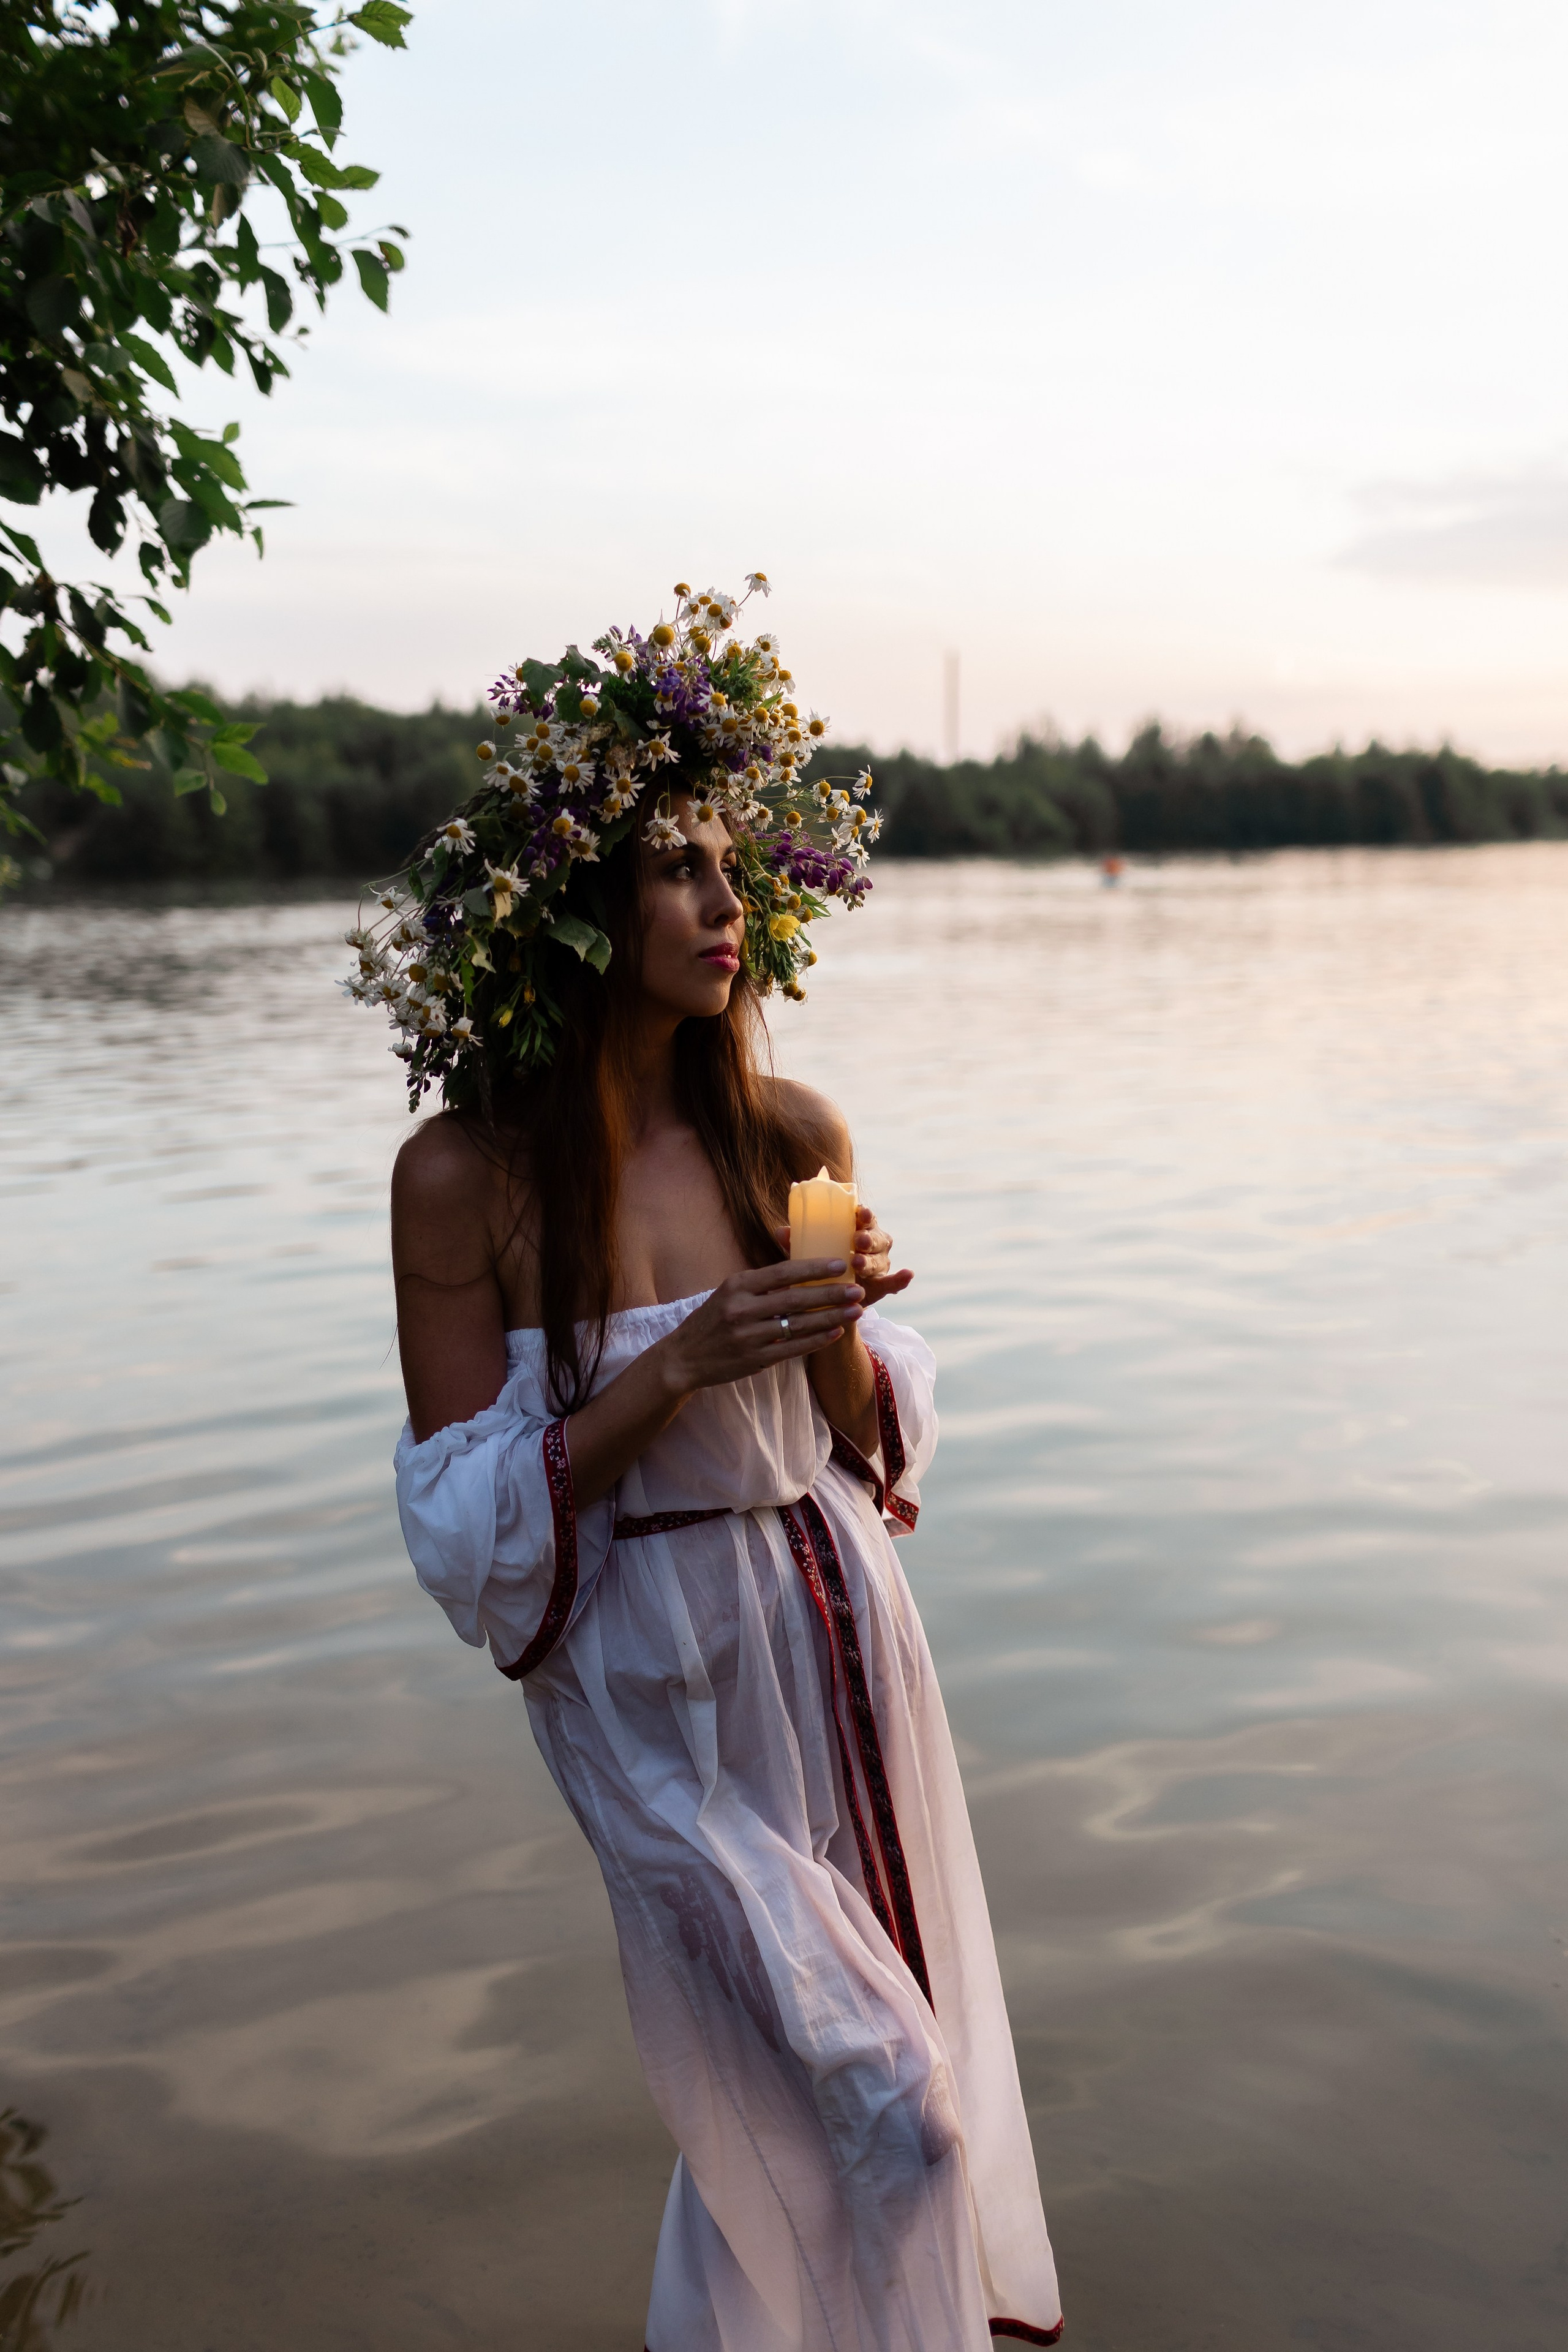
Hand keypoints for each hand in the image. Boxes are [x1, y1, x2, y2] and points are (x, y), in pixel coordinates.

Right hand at [659, 1259, 863, 1394]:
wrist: (683, 1357)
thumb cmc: (712, 1320)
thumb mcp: (728, 1292)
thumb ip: (760, 1283)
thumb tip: (800, 1267)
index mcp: (737, 1285)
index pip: (782, 1272)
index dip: (814, 1268)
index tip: (840, 1264)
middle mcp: (742, 1309)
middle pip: (796, 1298)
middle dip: (831, 1293)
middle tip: (858, 1289)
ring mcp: (748, 1336)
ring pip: (799, 1325)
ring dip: (832, 1317)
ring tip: (857, 1310)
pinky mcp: (754, 1359)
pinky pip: (793, 1348)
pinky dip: (816, 1340)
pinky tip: (836, 1333)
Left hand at [768, 1207, 912, 1310]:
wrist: (828, 1301)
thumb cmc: (819, 1267)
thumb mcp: (808, 1254)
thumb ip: (797, 1243)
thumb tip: (781, 1231)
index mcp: (856, 1230)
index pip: (863, 1217)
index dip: (864, 1213)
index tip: (859, 1212)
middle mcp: (871, 1245)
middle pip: (876, 1236)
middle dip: (867, 1238)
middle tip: (856, 1242)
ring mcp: (878, 1265)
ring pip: (881, 1259)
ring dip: (872, 1260)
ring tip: (859, 1263)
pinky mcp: (881, 1286)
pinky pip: (894, 1282)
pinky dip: (901, 1279)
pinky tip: (907, 1275)